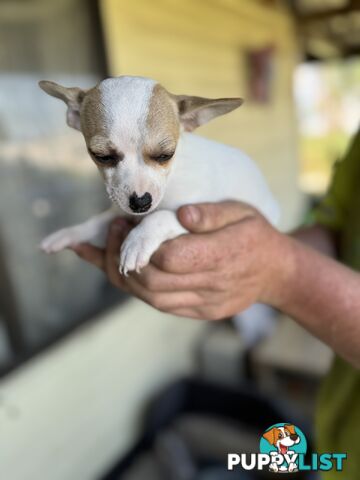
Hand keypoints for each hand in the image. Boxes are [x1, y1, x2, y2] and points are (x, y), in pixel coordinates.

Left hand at [71, 201, 293, 319]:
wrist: (276, 272)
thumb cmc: (255, 235)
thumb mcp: (242, 212)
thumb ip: (212, 214)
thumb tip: (182, 214)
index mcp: (222, 255)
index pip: (171, 258)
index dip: (141, 242)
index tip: (127, 222)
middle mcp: (211, 285)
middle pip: (153, 281)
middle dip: (122, 256)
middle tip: (113, 230)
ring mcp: (205, 304)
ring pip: (151, 298)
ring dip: (123, 275)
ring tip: (110, 248)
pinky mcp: (200, 312)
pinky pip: (161, 304)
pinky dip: (137, 288)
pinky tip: (123, 269)